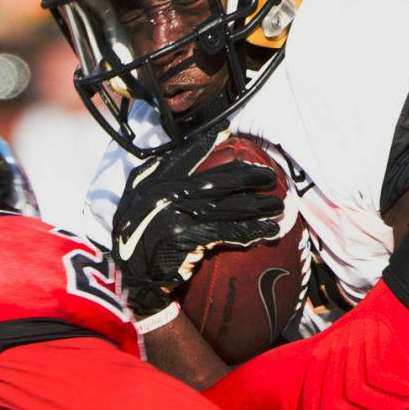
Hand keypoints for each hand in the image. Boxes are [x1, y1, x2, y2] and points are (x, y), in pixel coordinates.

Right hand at [112, 149, 286, 315]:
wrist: (131, 280)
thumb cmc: (134, 244)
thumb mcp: (134, 207)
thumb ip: (152, 186)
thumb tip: (175, 168)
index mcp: (151, 183)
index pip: (182, 157)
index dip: (205, 143)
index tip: (227, 130)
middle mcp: (164, 194)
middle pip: (215, 180)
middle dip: (246, 176)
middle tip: (269, 177)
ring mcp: (175, 214)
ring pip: (226, 206)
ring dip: (256, 207)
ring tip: (277, 207)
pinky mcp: (186, 237)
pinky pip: (225, 232)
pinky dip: (248, 231)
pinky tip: (266, 232)